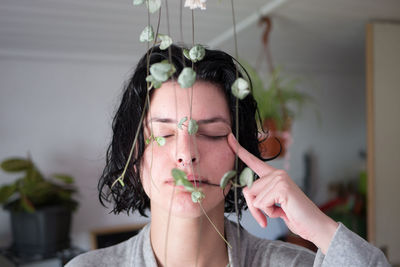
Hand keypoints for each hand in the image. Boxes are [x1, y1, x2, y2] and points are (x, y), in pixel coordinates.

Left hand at [227, 133, 337, 253]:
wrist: (314, 225)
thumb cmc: (293, 214)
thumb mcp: (272, 203)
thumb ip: (260, 194)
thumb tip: (246, 190)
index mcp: (273, 175)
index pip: (253, 161)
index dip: (239, 150)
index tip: (228, 137)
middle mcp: (276, 173)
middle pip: (247, 189)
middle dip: (254, 207)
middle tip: (271, 213)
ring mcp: (279, 178)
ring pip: (253, 198)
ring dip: (264, 211)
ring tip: (281, 210)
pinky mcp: (282, 187)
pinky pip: (261, 204)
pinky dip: (270, 213)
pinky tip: (284, 211)